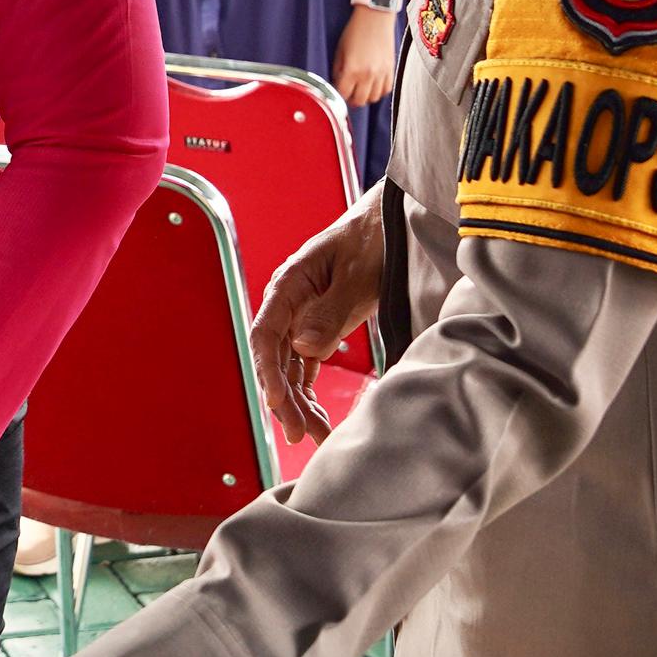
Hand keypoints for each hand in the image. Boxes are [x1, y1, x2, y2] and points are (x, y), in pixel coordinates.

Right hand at [250, 204, 386, 442]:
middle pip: (275, 360)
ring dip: (299, 402)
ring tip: (315, 435)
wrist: (391, 222)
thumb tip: (303, 346)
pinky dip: (310, 391)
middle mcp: (289, 304)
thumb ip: (331, 311)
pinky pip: (306, 365)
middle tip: (300, 434)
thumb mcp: (358, 275)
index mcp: (289, 284)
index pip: (266, 336)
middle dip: (285, 400)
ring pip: (290, 368)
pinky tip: (317, 416)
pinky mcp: (318, 326)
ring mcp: (302, 317)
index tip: (278, 403)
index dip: (268, 372)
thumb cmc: (373, 238)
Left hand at [334, 2, 401, 109]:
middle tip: (348, 92)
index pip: (343, 94)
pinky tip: (373, 85)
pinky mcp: (391, 69)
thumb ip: (338, 70)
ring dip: (365, 96)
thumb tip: (337, 83)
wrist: (375, 17)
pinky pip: (386, 90)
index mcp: (352, 69)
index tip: (337, 91)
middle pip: (359, 101)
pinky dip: (379, 91)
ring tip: (360, 89)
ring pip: (374, 98)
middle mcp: (368, 74)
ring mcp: (381, 73)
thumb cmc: (356, 30)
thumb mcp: (340, 50)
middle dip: (351, 99)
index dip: (338, 95)